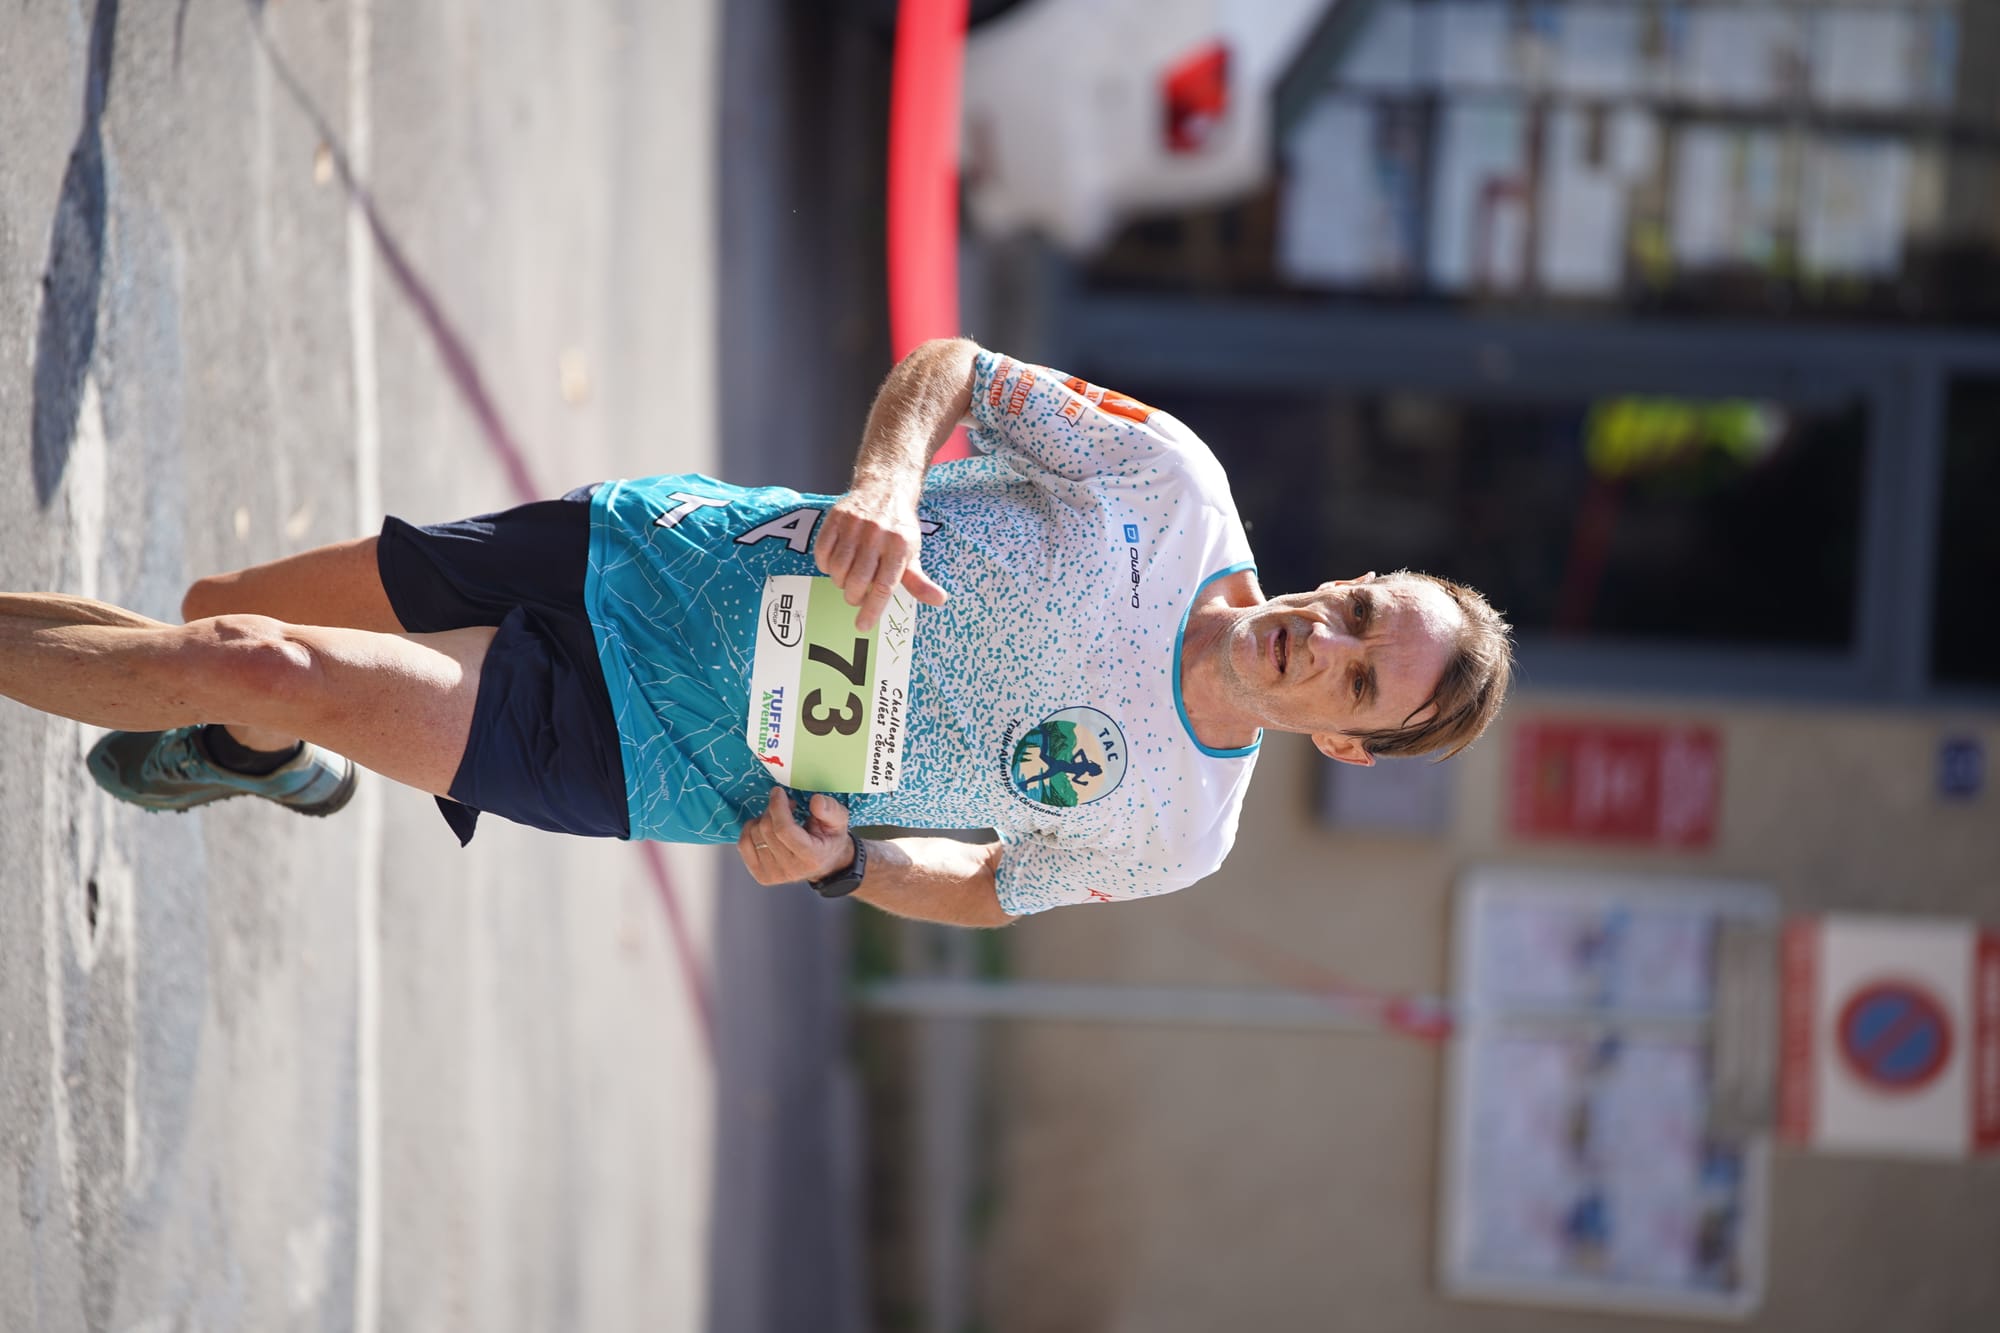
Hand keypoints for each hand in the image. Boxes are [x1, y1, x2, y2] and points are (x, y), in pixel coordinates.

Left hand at [737, 787, 855, 884]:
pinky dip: (750, 830)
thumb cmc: (830, 839)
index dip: (777, 807)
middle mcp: (791, 870)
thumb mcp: (839, 821)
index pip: (784, 830)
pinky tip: (765, 828)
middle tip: (784, 803)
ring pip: (753, 836)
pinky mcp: (762, 875)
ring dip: (762, 819)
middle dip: (772, 809)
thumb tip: (816, 801)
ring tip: (778, 818)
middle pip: (767, 830)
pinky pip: (744, 845)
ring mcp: (774, 875)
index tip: (778, 792)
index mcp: (812, 857)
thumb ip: (831, 810)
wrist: (826, 864)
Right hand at [815, 485, 948, 630]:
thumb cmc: (899, 528)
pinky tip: (834, 565)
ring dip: (839, 582)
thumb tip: (939, 600)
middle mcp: (877, 535)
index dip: (872, 609)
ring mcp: (854, 525)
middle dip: (854, 597)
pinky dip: (825, 565)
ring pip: (838, 568)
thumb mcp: (913, 553)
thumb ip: (919, 580)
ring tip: (847, 580)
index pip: (883, 586)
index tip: (862, 625)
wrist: (885, 489)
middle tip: (856, 597)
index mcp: (900, 546)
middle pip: (857, 580)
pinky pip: (822, 551)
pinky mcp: (836, 518)